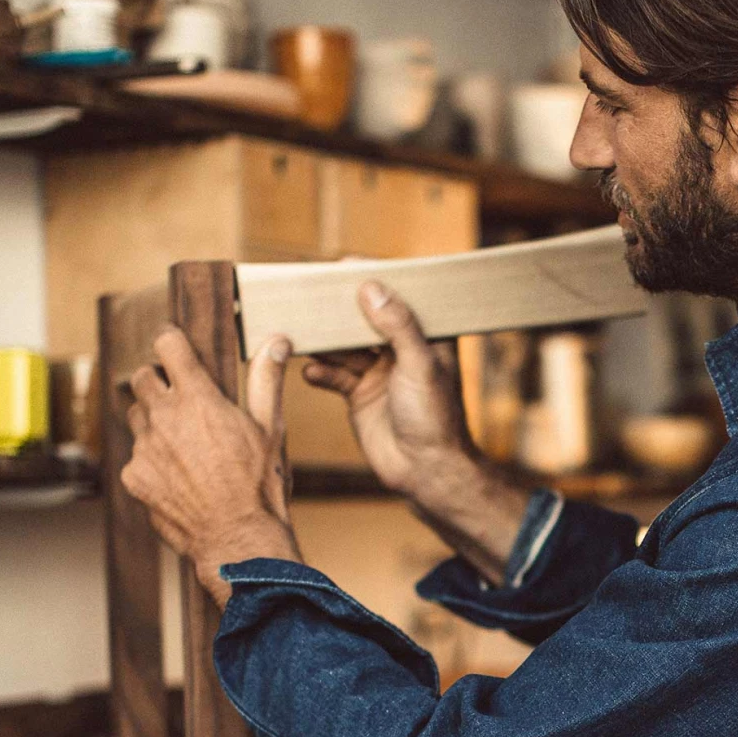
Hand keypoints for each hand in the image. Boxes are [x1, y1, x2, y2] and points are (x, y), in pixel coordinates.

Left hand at [123, 328, 301, 604]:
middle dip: (159, 383)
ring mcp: (145, 447)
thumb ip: (266, 380)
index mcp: (198, 397)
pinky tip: (177, 478)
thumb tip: (276, 340)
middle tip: (181, 401)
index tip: (176, 348)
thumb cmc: (259, 484)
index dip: (172, 342)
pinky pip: (136, 457)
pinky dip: (152, 461)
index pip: (167, 345)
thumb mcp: (270, 429)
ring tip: (182, 443)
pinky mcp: (134, 476)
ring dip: (153, 421)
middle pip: (142, 378)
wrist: (237, 538)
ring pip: (136, 416)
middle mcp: (164, 416)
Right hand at [301, 281, 471, 498]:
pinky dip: (321, 373)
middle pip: (362, 319)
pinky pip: (333, 376)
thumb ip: (398, 326)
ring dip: (323, 342)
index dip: (372, 280)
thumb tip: (371, 287)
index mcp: (424, 337)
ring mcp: (377, 372)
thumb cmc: (436, 419)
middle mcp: (400, 350)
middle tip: (309, 294)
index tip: (344, 265)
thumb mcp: (420, 365)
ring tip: (301, 333)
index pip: (396, 298)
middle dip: (338, 310)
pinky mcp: (358, 395)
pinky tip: (310, 372)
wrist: (426, 471)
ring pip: (343, 347)